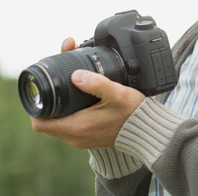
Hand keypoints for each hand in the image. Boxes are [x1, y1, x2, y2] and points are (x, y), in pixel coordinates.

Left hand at [30, 38, 145, 148]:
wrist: (146, 131)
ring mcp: (81, 139)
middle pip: (46, 122)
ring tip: (68, 91)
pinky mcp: (88, 138)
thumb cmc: (132, 113)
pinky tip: (80, 101)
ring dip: (58, 109)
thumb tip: (75, 74)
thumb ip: (96, 82)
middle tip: (56, 86)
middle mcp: (75, 137)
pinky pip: (69, 126)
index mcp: (76, 127)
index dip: (36, 107)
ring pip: (57, 124)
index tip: (43, 92)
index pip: (39, 123)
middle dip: (47, 104)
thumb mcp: (116, 93)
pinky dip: (69, 114)